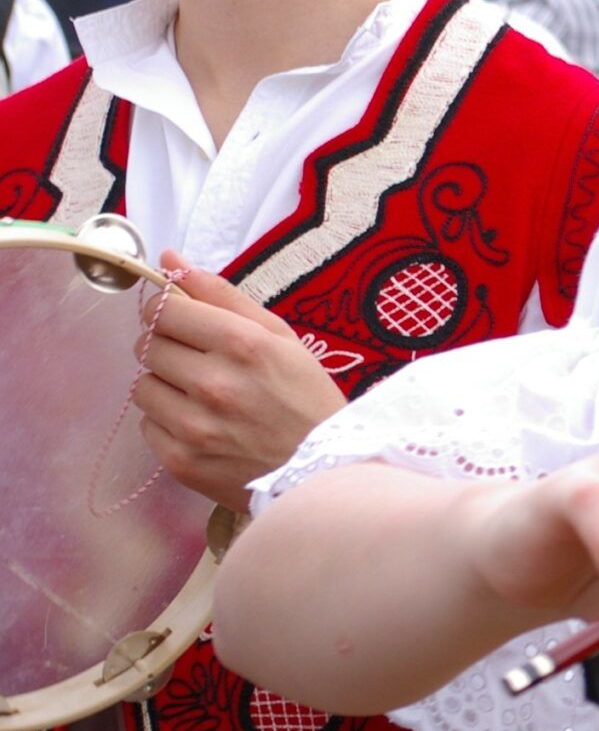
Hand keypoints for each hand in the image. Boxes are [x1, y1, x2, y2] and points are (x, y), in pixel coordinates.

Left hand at [135, 254, 347, 509]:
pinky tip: (203, 426)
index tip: (181, 321)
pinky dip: (169, 422)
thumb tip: (168, 259)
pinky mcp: (180, 460)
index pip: (164, 310)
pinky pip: (148, 425)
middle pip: (147, 346)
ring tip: (201, 397)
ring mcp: (194, 426)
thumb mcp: (279, 336)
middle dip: (167, 348)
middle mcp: (213, 383)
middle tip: (198, 362)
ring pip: (142, 386)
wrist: (324, 471)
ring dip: (166, 386)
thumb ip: (222, 295)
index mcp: (242, 344)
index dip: (168, 311)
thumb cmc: (305, 397)